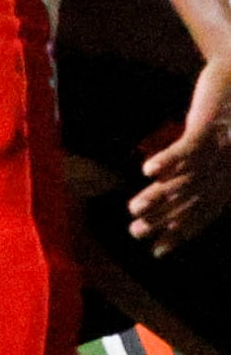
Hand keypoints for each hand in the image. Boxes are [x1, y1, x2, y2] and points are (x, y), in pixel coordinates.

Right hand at [135, 56, 230, 252]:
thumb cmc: (229, 104)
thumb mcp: (217, 137)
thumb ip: (199, 160)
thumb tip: (169, 180)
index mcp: (229, 175)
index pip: (204, 212)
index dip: (182, 233)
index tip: (158, 251)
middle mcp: (226, 167)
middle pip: (192, 200)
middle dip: (164, 220)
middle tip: (136, 233)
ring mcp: (219, 148)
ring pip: (187, 179)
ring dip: (160, 197)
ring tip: (134, 209)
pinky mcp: (209, 126)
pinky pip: (187, 148)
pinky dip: (168, 161)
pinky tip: (147, 172)